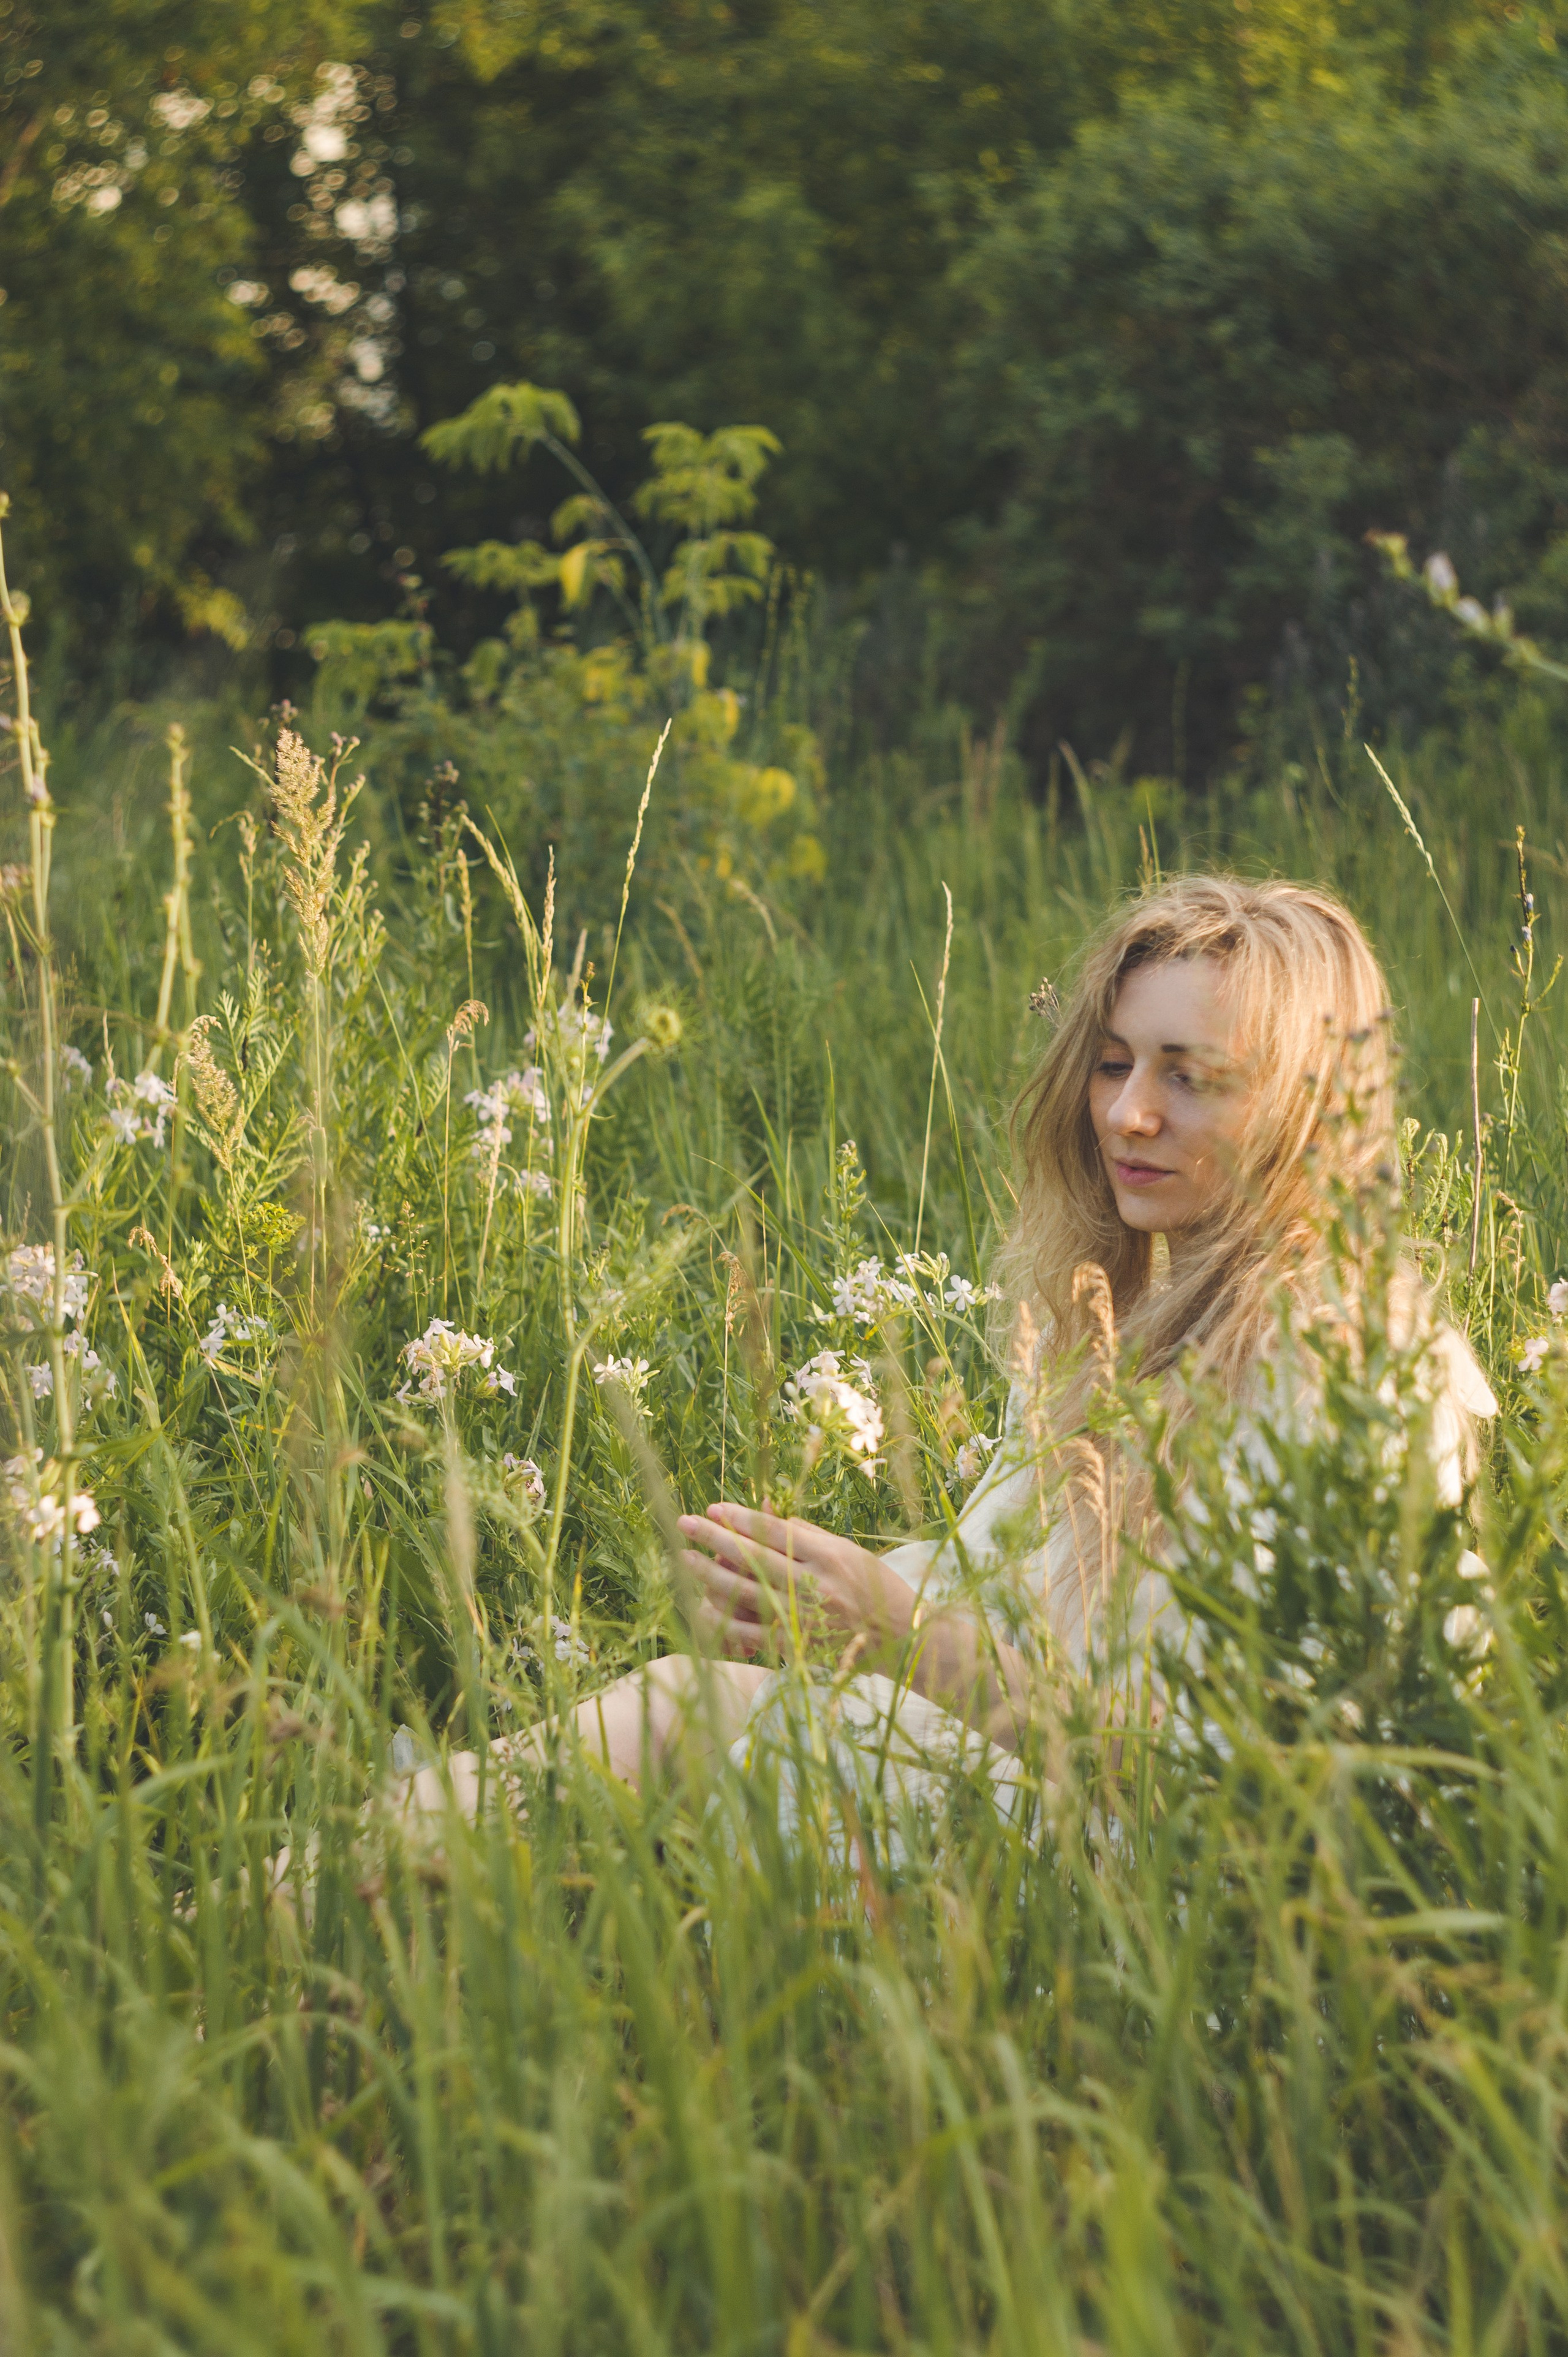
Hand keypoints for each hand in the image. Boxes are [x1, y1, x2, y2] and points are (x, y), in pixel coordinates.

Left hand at [675, 1501, 914, 1661]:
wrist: (903, 1639)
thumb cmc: (876, 1588)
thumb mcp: (848, 1552)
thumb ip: (807, 1536)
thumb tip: (765, 1516)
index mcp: (828, 1556)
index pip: (773, 1531)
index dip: (739, 1519)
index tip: (713, 1508)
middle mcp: (813, 1585)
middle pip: (752, 1557)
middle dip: (714, 1538)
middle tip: (684, 1523)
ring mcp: (802, 1618)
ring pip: (744, 1592)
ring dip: (709, 1574)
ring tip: (685, 1558)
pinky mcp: (796, 1646)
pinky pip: (750, 1632)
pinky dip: (724, 1620)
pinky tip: (703, 1606)